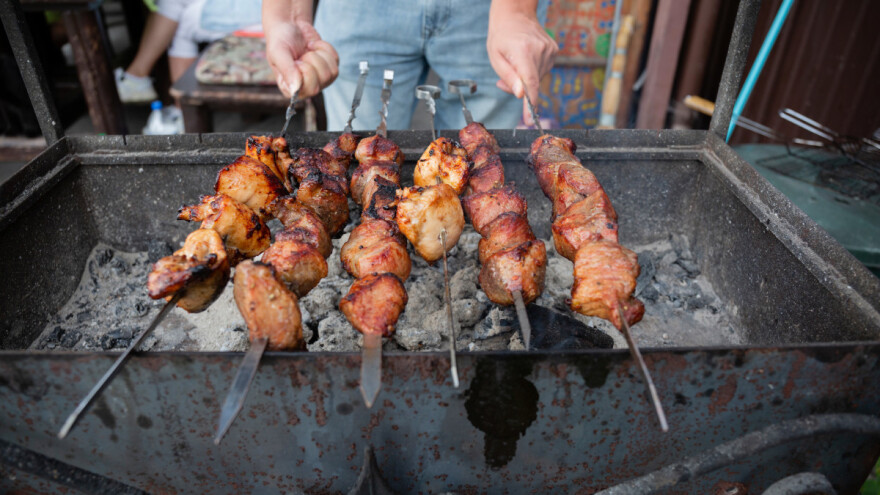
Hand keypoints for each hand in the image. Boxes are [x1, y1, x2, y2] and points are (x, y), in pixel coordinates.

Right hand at [265, 19, 338, 97]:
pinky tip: (314, 46)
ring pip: (332, 71)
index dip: (307, 70)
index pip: (311, 89)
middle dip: (314, 60)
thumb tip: (295, 89)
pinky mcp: (328, 68)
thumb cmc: (280, 40)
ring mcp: (319, 80)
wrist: (289, 26)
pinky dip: (325, 48)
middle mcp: (306, 88)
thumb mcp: (278, 52)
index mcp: (291, 89)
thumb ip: (287, 70)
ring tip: (307, 51)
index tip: (297, 61)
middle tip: (302, 55)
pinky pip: (336, 60)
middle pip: (324, 78)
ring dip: (320, 54)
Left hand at [487, 1, 556, 123]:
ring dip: (526, 79)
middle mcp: (540, 51)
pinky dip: (533, 71)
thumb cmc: (501, 37)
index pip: (530, 83)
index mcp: (523, 51)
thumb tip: (520, 95)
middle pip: (532, 83)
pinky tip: (526, 59)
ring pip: (538, 78)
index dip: (530, 104)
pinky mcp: (554, 51)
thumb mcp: (496, 57)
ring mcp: (550, 50)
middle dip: (519, 89)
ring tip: (515, 64)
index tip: (530, 120)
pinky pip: (543, 70)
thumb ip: (508, 77)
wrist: (515, 15)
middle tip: (504, 81)